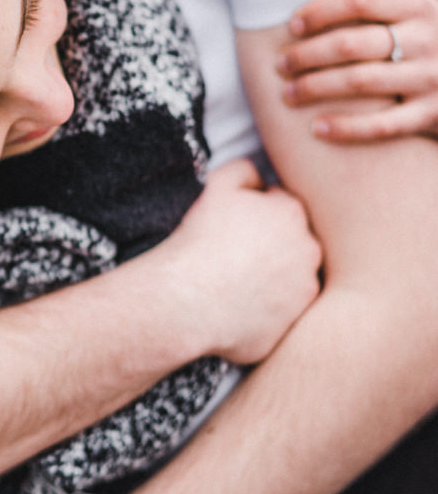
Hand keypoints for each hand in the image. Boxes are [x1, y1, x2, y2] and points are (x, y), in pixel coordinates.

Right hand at [166, 158, 321, 363]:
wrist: (186, 298)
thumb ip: (244, 170)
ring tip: (236, 281)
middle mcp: (309, 250)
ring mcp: (304, 290)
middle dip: (271, 246)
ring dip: (272, 277)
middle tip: (237, 254)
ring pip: (291, 278)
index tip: (238, 227)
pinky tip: (238, 305)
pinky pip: (281, 312)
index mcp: (292, 213)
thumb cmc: (200, 241)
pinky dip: (266, 309)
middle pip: (292, 242)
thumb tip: (260, 177)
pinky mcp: (293, 323)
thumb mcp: (217, 186)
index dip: (257, 215)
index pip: (282, 207)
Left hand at [278, 0, 437, 140]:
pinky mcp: (430, 115)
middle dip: (307, 55)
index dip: (320, 11)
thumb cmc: (429, 37)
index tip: (292, 25)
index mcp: (419, 6)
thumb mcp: (419, 7)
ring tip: (287, 93)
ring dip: (315, 88)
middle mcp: (428, 40)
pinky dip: (344, 127)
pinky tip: (315, 128)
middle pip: (352, 44)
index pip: (361, 1)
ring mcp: (431, 79)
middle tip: (280, 64)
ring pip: (361, 82)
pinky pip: (381, 125)